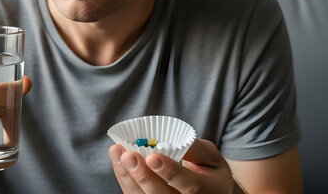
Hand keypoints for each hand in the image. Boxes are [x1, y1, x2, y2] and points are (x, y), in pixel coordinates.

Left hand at [109, 139, 241, 193]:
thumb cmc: (209, 172)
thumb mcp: (211, 157)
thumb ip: (194, 149)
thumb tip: (168, 140)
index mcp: (209, 190)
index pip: (189, 185)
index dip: (169, 172)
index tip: (152, 156)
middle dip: (143, 176)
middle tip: (128, 155)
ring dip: (127, 177)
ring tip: (116, 153)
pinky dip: (125, 179)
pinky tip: (118, 161)